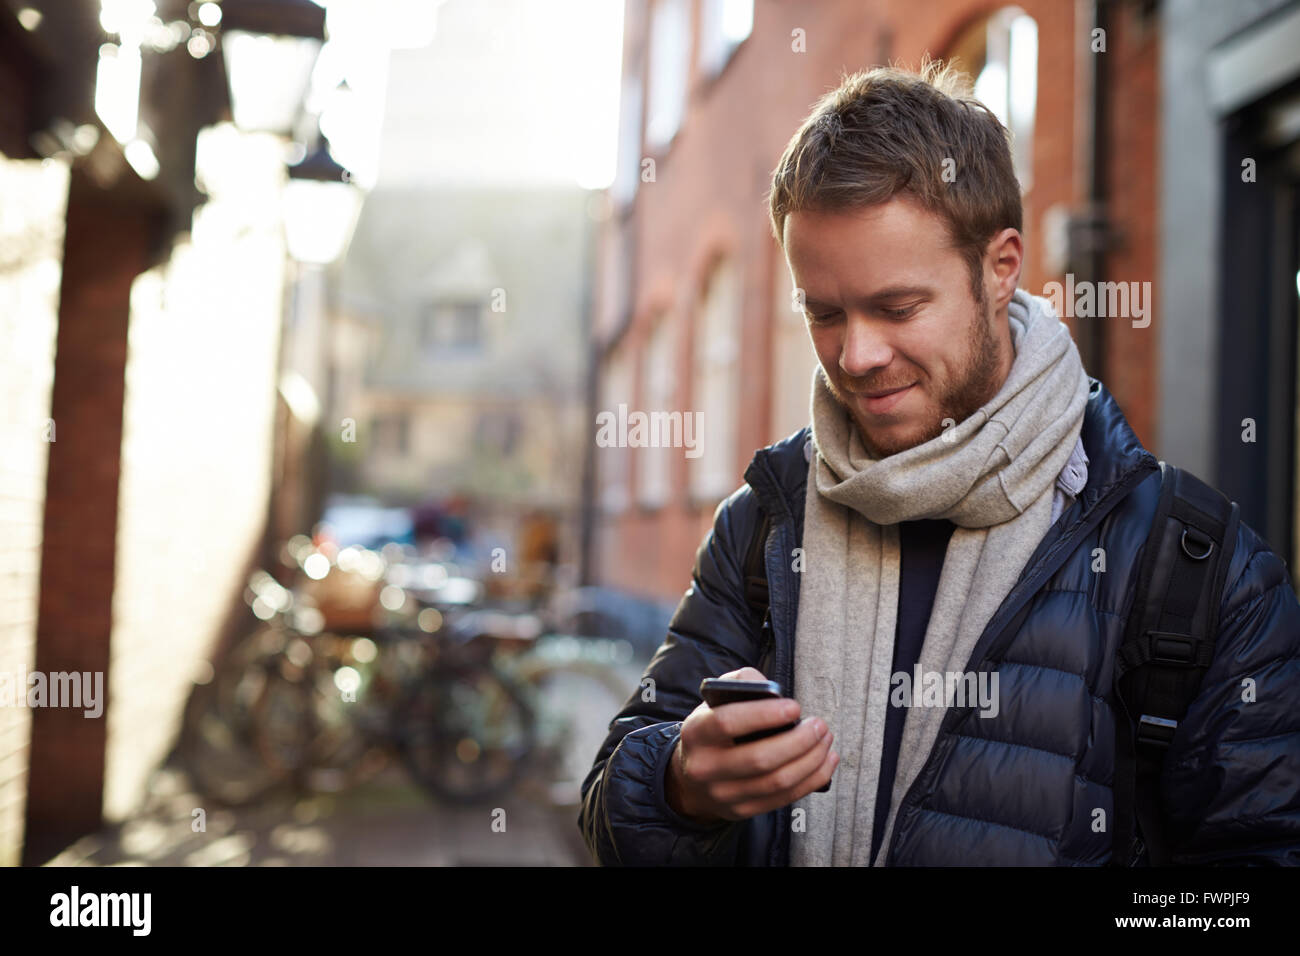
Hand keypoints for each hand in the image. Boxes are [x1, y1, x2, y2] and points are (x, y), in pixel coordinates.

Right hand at [665, 667, 837, 823]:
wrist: (692, 778)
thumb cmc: (714, 731)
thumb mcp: (716, 702)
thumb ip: (742, 684)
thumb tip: (773, 692)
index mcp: (697, 732)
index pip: (728, 722)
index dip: (765, 714)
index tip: (794, 707)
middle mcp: (706, 767)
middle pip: (760, 758)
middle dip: (799, 741)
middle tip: (819, 726)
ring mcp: (724, 793)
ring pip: (777, 782)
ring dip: (811, 760)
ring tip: (825, 740)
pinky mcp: (742, 811)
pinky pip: (785, 798)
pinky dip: (812, 779)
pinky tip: (826, 761)